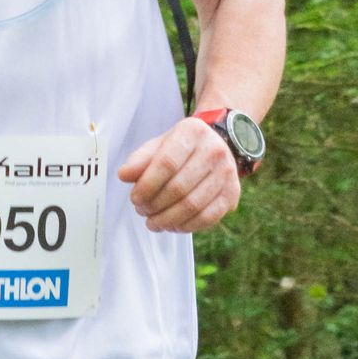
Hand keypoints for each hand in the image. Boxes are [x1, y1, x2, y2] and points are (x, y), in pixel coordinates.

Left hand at [118, 116, 241, 232]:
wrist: (216, 146)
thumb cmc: (181, 148)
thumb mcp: (159, 145)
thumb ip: (140, 160)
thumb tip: (124, 176)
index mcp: (193, 132)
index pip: (166, 163)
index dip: (147, 185)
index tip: (135, 198)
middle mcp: (214, 151)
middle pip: (179, 188)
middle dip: (155, 206)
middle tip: (142, 211)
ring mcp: (227, 173)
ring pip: (193, 206)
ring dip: (168, 220)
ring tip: (153, 222)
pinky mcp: (232, 193)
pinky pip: (208, 217)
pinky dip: (187, 226)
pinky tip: (173, 225)